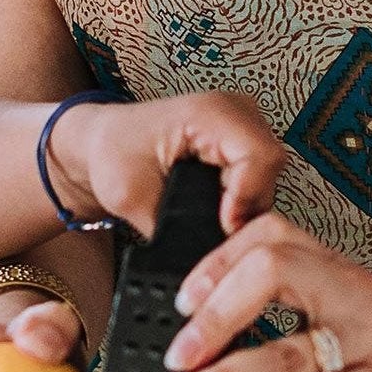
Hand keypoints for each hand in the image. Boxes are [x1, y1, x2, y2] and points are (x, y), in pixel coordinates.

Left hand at [48, 92, 285, 237]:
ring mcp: (241, 121)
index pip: (258, 155)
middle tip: (220, 230)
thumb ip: (169, 228)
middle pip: (269, 166)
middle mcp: (232, 109)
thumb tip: (198, 262)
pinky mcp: (240, 137)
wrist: (102, 141)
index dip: (247, 196)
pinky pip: (260, 171)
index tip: (227, 224)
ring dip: (246, 202)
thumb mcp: (131, 196)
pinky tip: (220, 210)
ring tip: (216, 222)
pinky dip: (243, 195)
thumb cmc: (112, 155)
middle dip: (247, 204)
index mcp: (207, 113)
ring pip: (268, 172)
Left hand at [156, 213, 371, 371]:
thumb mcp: (335, 325)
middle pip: (272, 271)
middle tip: (177, 356)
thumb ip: (278, 335)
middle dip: (214, 315)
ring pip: (289, 351)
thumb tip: (204, 362)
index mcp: (332, 269)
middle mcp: (351, 292)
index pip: (267, 236)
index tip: (182, 304)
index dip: (216, 263)